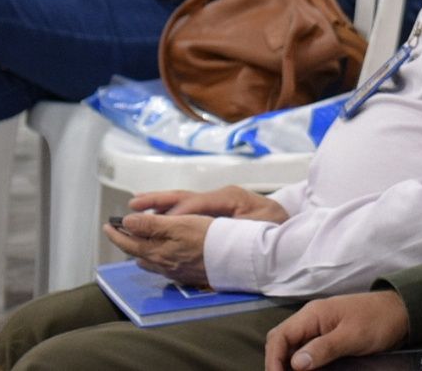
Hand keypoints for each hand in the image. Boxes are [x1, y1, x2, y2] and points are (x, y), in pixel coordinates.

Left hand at [104, 212, 212, 287]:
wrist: (232, 258)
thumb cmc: (208, 237)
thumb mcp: (179, 223)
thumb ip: (151, 224)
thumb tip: (127, 222)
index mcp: (157, 251)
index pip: (129, 242)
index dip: (116, 233)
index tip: (107, 225)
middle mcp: (162, 264)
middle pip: (137, 253)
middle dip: (126, 241)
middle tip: (119, 231)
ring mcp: (173, 272)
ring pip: (149, 262)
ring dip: (140, 251)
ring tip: (137, 242)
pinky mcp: (185, 275)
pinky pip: (162, 267)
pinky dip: (155, 259)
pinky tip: (160, 256)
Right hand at [130, 186, 288, 223]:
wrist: (289, 225)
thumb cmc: (275, 224)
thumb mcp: (259, 219)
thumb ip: (234, 221)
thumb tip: (207, 225)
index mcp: (228, 197)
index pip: (197, 204)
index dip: (179, 213)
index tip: (161, 223)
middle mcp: (218, 198)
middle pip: (182, 198)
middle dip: (156, 203)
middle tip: (132, 208)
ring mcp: (215, 203)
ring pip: (180, 202)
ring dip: (156, 204)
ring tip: (134, 207)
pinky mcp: (214, 210)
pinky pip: (185, 210)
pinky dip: (166, 212)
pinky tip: (151, 217)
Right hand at [264, 291, 409, 370]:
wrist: (402, 312)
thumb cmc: (379, 320)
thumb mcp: (353, 336)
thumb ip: (324, 348)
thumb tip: (295, 364)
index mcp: (313, 315)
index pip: (280, 337)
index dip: (273, 361)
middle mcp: (311, 320)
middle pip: (282, 343)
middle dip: (278, 365)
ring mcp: (319, 329)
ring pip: (293, 349)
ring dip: (291, 367)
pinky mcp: (328, 338)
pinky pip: (307, 352)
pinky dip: (304, 365)